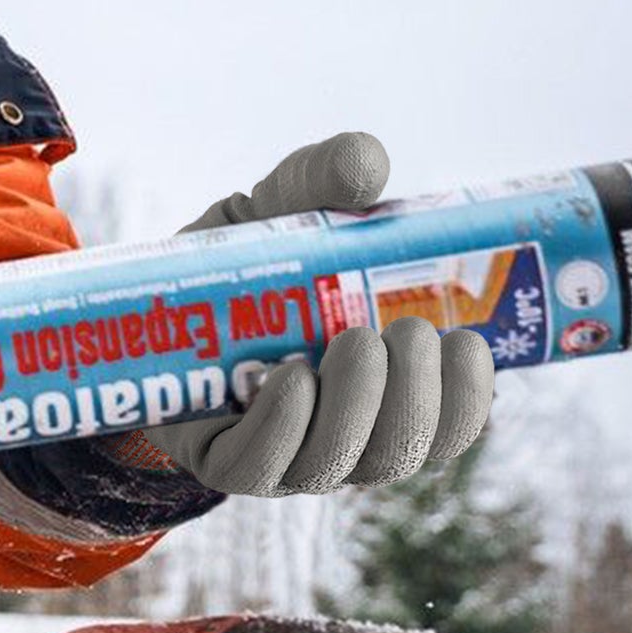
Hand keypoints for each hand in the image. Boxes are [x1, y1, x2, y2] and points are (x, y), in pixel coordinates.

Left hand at [139, 132, 494, 495]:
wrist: (161, 290)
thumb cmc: (256, 253)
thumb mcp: (294, 203)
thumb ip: (331, 175)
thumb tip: (367, 164)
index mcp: (390, 389)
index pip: (452, 425)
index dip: (470, 399)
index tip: (470, 341)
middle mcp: (346, 435)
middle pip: (401, 454)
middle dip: (416, 397)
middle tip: (410, 330)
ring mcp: (285, 454)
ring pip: (339, 466)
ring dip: (359, 407)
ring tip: (354, 339)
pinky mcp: (224, 459)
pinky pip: (260, 467)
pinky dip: (284, 426)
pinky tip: (292, 376)